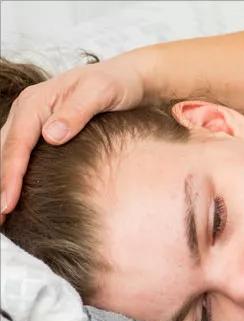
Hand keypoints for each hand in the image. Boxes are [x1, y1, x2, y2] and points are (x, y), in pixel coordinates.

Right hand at [0, 51, 146, 221]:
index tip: (7, 204)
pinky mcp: (43, 131)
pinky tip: (18, 196)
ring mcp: (33, 121)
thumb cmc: (116, 84)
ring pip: (8, 154)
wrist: (128, 78)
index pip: (16, 145)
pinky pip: (21, 154)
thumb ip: (77, 112)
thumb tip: (51, 136)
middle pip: (4, 152)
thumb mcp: (100, 93)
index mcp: (35, 103)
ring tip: (2, 216)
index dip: (9, 176)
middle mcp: (28, 111)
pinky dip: (15, 175)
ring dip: (3, 182)